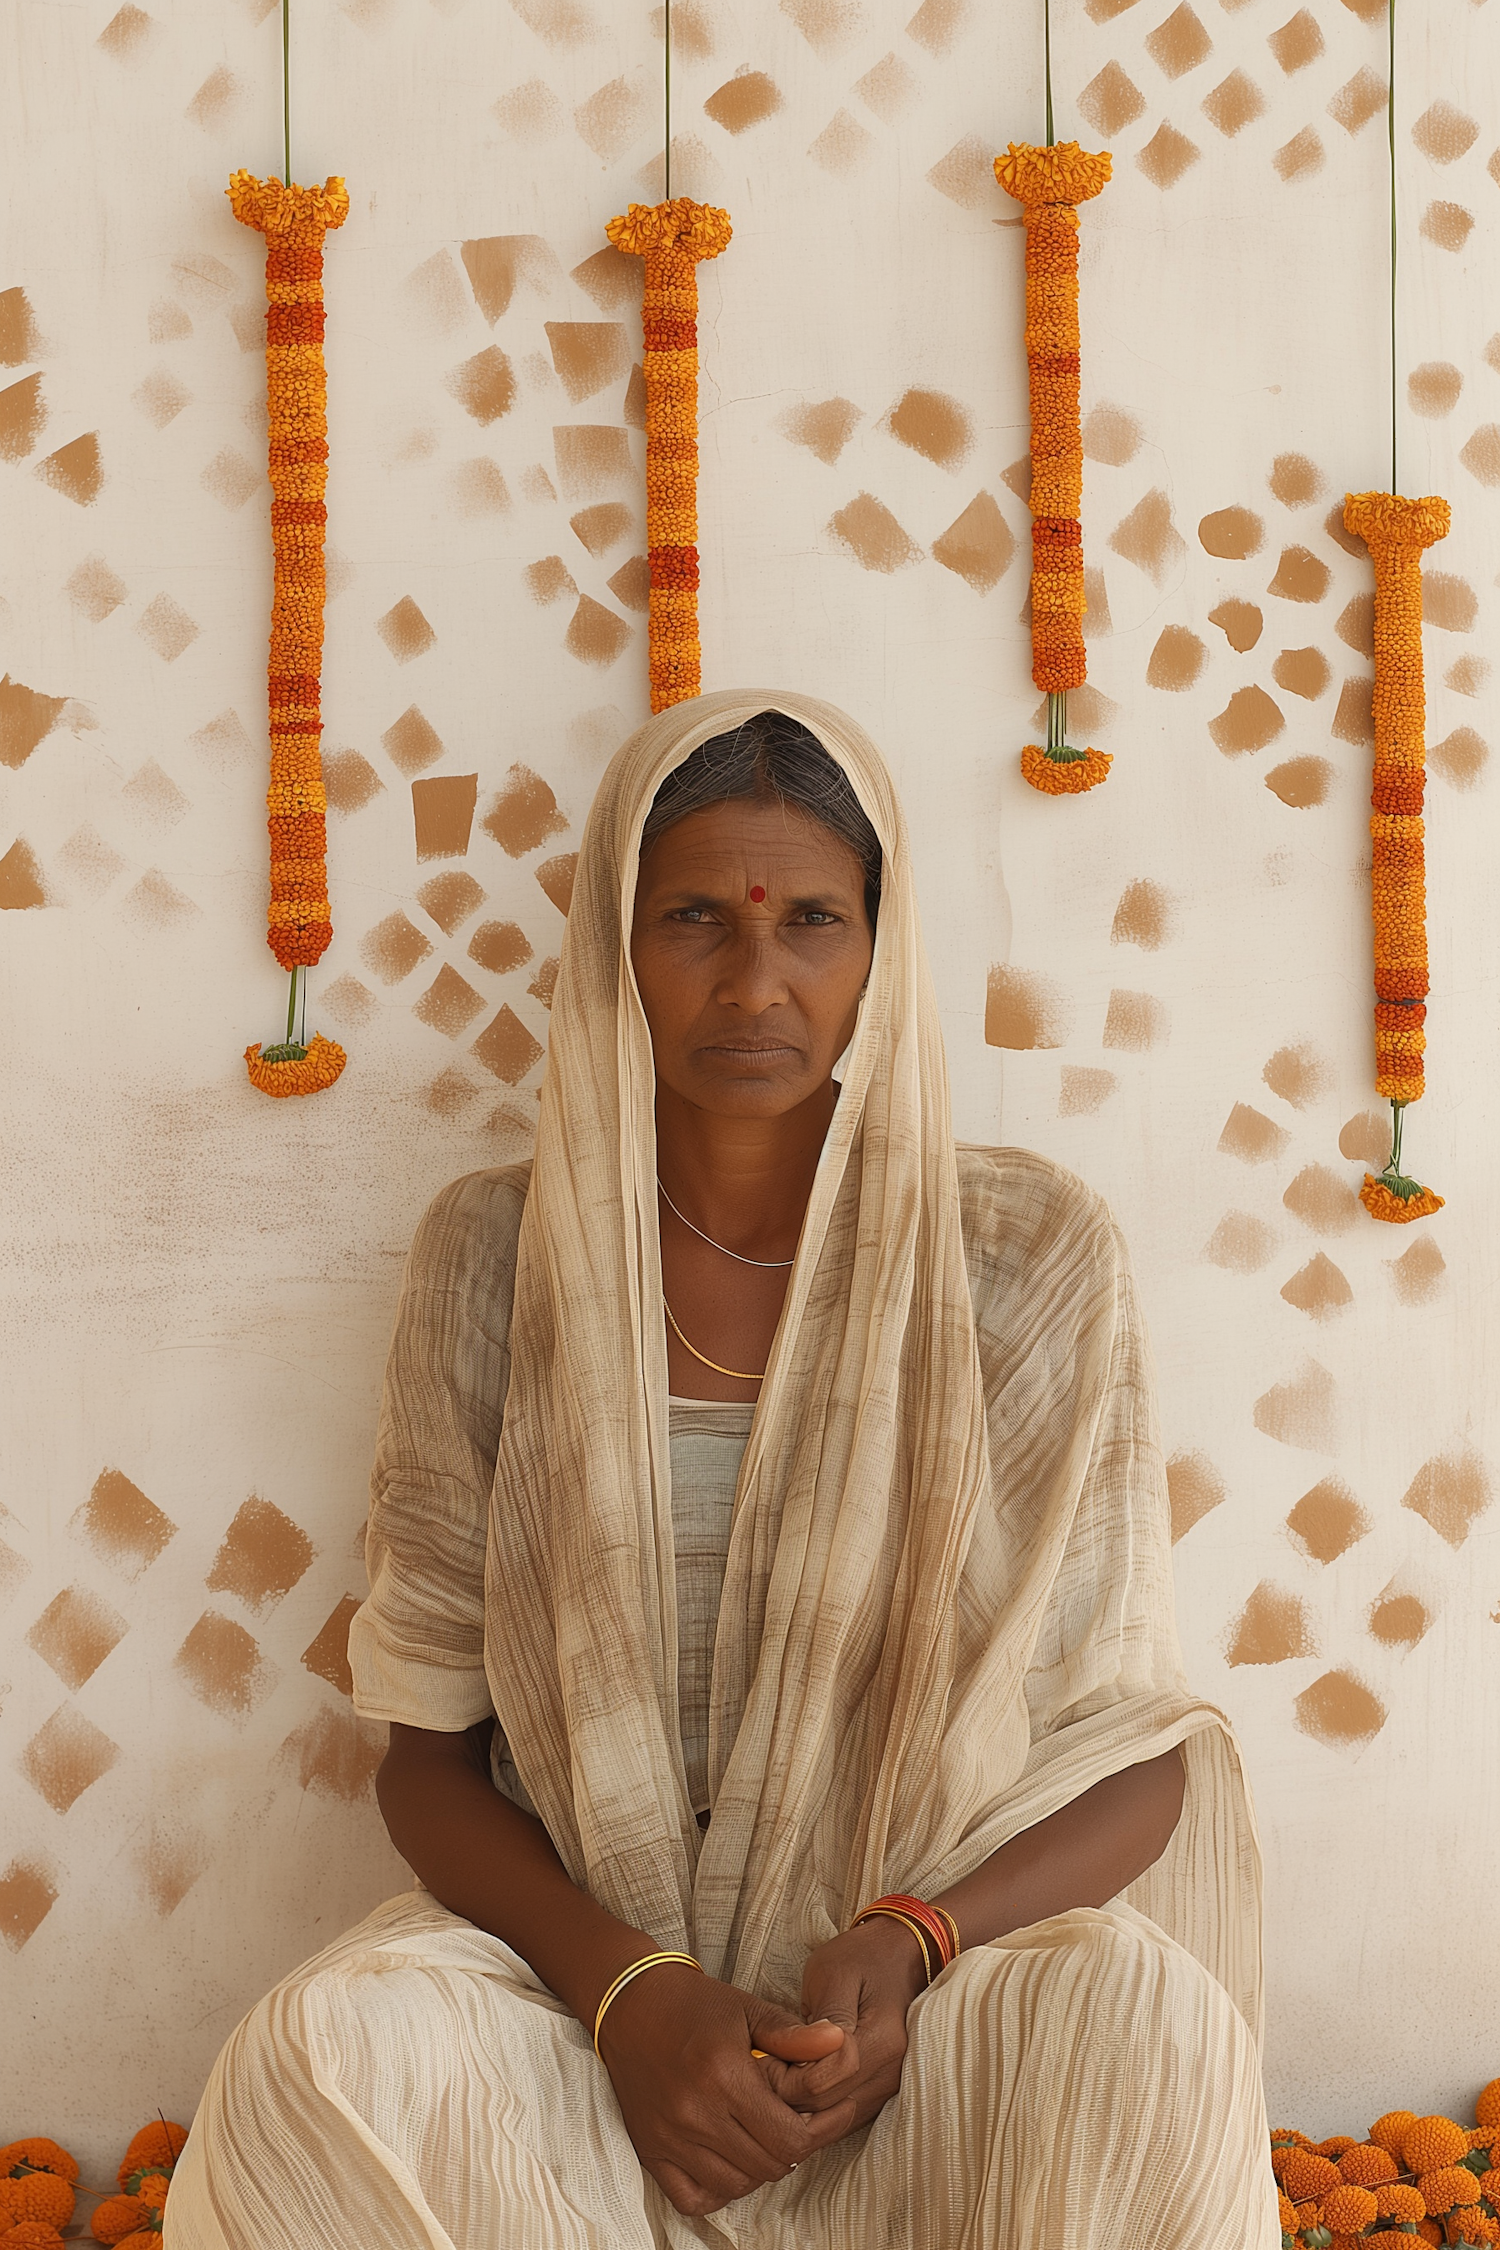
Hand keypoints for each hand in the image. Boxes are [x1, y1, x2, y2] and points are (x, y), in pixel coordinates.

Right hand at [597, 1962, 854, 2215]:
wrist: (630, 2003)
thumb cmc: (695, 2003)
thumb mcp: (748, 2009)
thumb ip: (795, 2035)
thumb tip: (841, 2044)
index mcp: (724, 2076)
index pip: (790, 2138)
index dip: (821, 2132)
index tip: (834, 2112)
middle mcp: (695, 2114)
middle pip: (768, 2166)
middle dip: (795, 2148)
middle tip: (800, 2123)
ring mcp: (669, 2138)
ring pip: (736, 2185)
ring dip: (759, 2168)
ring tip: (766, 2137)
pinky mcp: (650, 2151)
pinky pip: (692, 2198)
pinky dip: (718, 2189)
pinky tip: (729, 2161)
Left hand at [784, 1916, 928, 2132]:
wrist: (898, 1955)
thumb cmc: (861, 1958)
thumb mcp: (833, 1973)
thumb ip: (822, 2021)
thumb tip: (804, 2062)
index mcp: (883, 2041)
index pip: (822, 2083)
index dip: (785, 2074)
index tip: (764, 2050)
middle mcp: (892, 2073)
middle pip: (826, 2107)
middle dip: (788, 2091)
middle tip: (763, 2061)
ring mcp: (891, 2087)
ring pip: (833, 2117)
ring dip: (802, 2101)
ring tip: (780, 2066)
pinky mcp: (882, 2092)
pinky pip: (843, 2114)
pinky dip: (818, 2103)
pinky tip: (801, 2075)